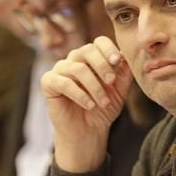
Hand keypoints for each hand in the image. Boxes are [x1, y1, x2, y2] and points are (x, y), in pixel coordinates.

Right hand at [40, 36, 133, 171]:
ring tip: (103, 102)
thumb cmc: (103, 109)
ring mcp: (60, 70)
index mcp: (92, 58)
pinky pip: (63, 82)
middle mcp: (74, 60)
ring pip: (77, 68)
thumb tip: (127, 55)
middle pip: (86, 50)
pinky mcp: (48, 83)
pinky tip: (89, 105)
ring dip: (94, 86)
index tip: (118, 60)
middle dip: (102, 65)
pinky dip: (79, 94)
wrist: (88, 132)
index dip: (108, 49)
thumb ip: (124, 73)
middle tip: (111, 82)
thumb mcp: (119, 91)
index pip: (99, 42)